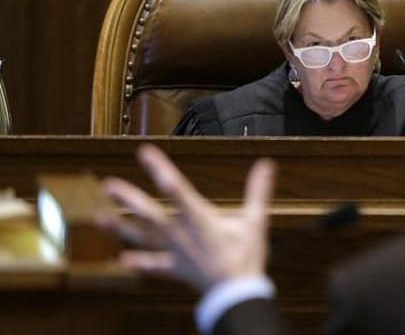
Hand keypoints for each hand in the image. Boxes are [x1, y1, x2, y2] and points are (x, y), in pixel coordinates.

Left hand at [98, 144, 275, 291]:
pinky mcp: (175, 269)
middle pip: (150, 214)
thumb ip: (258, 191)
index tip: (144, 152)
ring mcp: (175, 253)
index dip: (159, 169)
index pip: (176, 189)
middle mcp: (181, 235)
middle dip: (129, 199)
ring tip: (99, 217)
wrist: (237, 292)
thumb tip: (265, 165)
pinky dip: (138, 262)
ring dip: (121, 228)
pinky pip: (153, 265)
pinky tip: (122, 258)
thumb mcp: (256, 221)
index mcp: (200, 220)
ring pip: (144, 238)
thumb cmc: (246, 256)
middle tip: (108, 185)